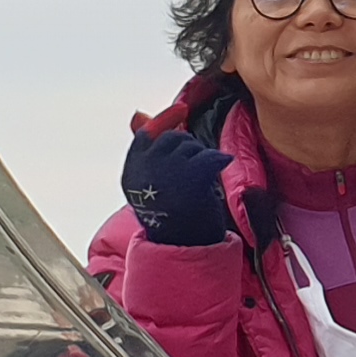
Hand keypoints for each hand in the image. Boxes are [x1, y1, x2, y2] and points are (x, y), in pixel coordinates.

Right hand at [121, 124, 234, 246]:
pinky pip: (209, 155)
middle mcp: (145, 167)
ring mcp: (167, 169)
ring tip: (201, 185)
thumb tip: (139, 113)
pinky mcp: (190, 175)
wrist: (185, 248)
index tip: (182, 109)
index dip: (165, 119)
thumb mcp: (155, 180)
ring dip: (202, 158)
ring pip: (193, 146)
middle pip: (174, 139)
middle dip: (190, 149)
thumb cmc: (174, 216)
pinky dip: (219, 159)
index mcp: (132, 170)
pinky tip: (223, 165)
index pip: (146, 134)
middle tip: (195, 173)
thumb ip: (149, 147)